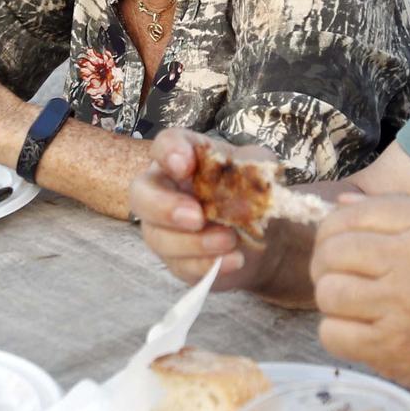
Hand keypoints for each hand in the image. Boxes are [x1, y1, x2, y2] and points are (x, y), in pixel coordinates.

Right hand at [129, 128, 266, 283]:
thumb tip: (243, 178)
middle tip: (196, 217)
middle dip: (164, 207)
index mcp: (185, 156)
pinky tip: (234, 260)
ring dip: (194, 242)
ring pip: (158, 237)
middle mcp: (164, 189)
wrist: (269, 235)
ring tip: (230, 240)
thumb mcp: (261, 171)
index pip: (165, 144)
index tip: (184, 166)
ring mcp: (164, 228)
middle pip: (141, 194)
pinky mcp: (176, 260)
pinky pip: (181, 266)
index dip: (169, 153)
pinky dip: (208, 264)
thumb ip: (251, 169)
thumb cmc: (254, 192)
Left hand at [310, 194, 409, 410]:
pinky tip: (362, 332)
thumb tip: (340, 203)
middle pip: (331, 251)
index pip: (349, 214)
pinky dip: (340, 335)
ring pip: (327, 292)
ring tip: (355, 306)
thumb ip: (400, 211)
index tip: (339, 247)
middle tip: (342, 278)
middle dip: (326, 265)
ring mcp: (403, 304)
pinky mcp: (392, 347)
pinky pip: (332, 333)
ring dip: (334, 302)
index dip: (333, 231)